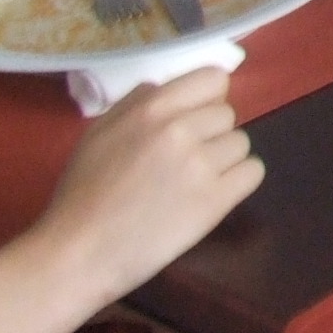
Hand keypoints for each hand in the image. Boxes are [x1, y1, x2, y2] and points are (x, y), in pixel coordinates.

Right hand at [36, 71, 262, 309]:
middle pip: (227, 114)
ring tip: (191, 183)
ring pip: (241, 144)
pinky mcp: (217, 199)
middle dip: (210, 134)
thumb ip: (134, 104)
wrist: (78, 253)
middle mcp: (181, 129)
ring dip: (223, 160)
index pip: (213, 78)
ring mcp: (202, 164)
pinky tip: (211, 195)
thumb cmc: (82, 195)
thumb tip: (162, 86)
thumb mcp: (98, 133)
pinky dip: (238, 183)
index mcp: (151, 109)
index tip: (194, 118)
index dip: (207, 99)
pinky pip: (253, 172)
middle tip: (183, 161)